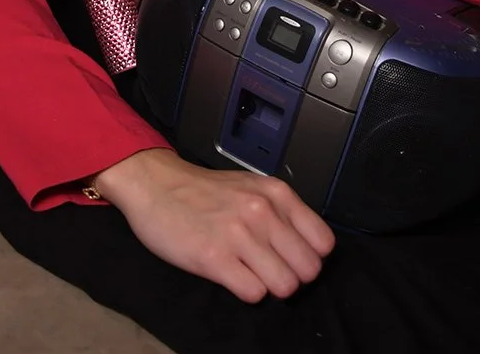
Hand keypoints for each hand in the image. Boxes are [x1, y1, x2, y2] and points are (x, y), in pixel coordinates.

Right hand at [94, 148, 334, 301]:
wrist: (156, 185)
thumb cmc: (205, 191)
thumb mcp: (252, 187)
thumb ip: (281, 212)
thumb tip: (308, 249)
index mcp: (276, 194)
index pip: (323, 244)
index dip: (308, 256)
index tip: (289, 256)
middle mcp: (262, 211)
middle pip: (308, 270)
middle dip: (291, 276)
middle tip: (267, 268)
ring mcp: (239, 234)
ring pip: (285, 286)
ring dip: (269, 285)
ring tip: (248, 271)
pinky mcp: (214, 258)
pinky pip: (254, 294)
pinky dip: (245, 291)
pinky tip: (230, 274)